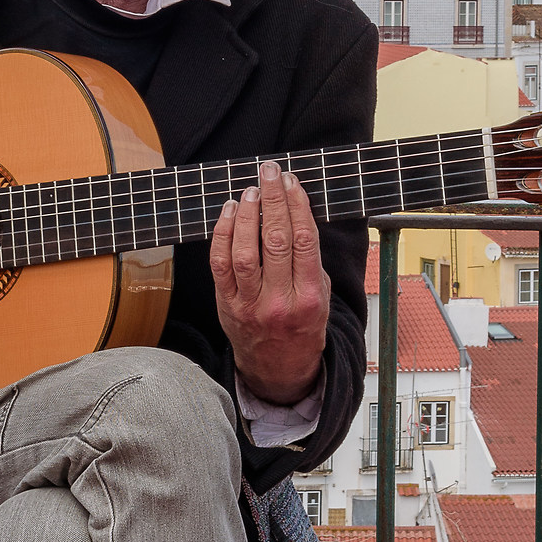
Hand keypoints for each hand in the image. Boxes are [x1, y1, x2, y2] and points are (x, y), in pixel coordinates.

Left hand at [210, 162, 329, 405]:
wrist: (278, 369)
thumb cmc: (303, 325)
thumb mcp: (321, 297)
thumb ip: (310, 261)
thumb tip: (295, 213)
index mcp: (309, 298)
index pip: (303, 241)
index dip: (296, 206)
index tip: (291, 182)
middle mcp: (279, 302)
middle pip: (274, 241)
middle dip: (272, 200)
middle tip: (269, 172)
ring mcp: (250, 305)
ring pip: (244, 252)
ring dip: (246, 216)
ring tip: (250, 191)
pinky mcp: (227, 305)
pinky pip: (220, 265)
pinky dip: (223, 234)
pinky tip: (229, 212)